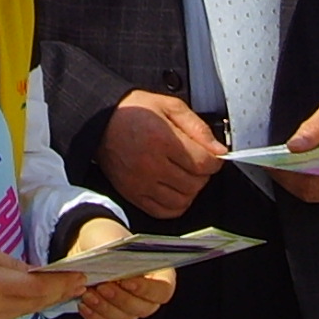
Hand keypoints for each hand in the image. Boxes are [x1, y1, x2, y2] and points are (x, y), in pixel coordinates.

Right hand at [0, 236, 86, 318]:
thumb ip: (8, 263)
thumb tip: (34, 272)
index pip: (33, 288)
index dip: (59, 284)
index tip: (79, 276)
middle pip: (32, 304)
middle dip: (58, 294)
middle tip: (81, 283)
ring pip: (21, 313)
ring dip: (44, 302)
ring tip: (64, 290)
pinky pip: (7, 317)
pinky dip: (24, 307)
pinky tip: (35, 298)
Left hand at [61, 216, 175, 318]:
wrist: (87, 246)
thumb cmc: (106, 239)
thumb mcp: (111, 238)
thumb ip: (118, 251)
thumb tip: (114, 266)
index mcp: (159, 273)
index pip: (163, 290)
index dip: (147, 289)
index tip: (126, 281)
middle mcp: (148, 294)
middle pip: (144, 308)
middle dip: (121, 299)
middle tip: (102, 286)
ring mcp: (131, 308)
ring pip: (124, 317)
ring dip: (105, 307)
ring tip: (88, 292)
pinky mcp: (113, 315)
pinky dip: (95, 315)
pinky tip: (83, 303)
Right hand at [95, 91, 225, 219]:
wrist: (100, 121)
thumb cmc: (133, 111)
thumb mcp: (169, 106)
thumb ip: (197, 127)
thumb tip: (218, 149)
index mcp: (162, 140)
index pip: (203, 164)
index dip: (215, 162)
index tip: (213, 157)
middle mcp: (150, 165)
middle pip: (195, 184)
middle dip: (203, 174)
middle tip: (198, 163)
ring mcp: (140, 182)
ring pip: (182, 200)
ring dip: (190, 190)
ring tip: (185, 176)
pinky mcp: (132, 194)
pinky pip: (162, 211)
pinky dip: (175, 205)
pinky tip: (174, 190)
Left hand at [274, 96, 318, 204]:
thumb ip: (314, 127)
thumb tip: (294, 146)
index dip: (293, 166)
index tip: (273, 158)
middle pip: (312, 185)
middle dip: (287, 175)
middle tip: (267, 162)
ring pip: (311, 193)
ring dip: (290, 181)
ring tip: (273, 165)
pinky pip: (315, 194)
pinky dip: (298, 184)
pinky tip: (286, 171)